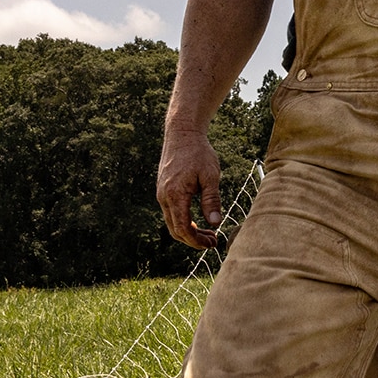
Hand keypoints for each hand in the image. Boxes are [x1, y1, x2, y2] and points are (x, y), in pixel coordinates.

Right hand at [157, 130, 223, 248]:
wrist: (182, 133)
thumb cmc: (198, 152)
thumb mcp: (210, 175)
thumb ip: (211, 200)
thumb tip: (215, 223)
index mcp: (175, 195)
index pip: (183, 229)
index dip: (197, 241)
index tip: (212, 244)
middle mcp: (164, 197)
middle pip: (176, 229)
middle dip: (193, 240)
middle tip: (213, 242)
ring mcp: (162, 193)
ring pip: (172, 222)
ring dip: (189, 231)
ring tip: (209, 234)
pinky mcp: (164, 189)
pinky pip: (171, 212)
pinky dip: (184, 221)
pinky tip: (199, 221)